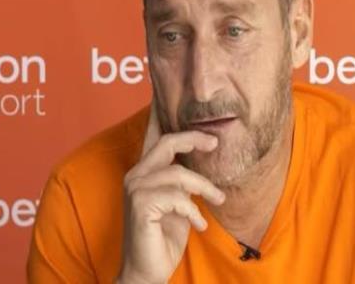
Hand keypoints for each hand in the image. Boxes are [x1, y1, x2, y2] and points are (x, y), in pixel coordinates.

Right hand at [116, 100, 224, 283]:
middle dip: (195, 138)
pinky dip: (194, 212)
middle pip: (169, 142)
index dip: (159, 111)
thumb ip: (184, 179)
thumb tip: (206, 157)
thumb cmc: (165, 233)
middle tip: (216, 143)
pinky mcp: (140, 206)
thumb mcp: (180, 201)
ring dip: (205, 188)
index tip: (163, 89)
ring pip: (180, 175)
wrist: (147, 270)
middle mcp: (136, 174)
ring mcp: (135, 189)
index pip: (154, 134)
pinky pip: (178, 198)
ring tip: (218, 201)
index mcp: (146, 170)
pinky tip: (200, 224)